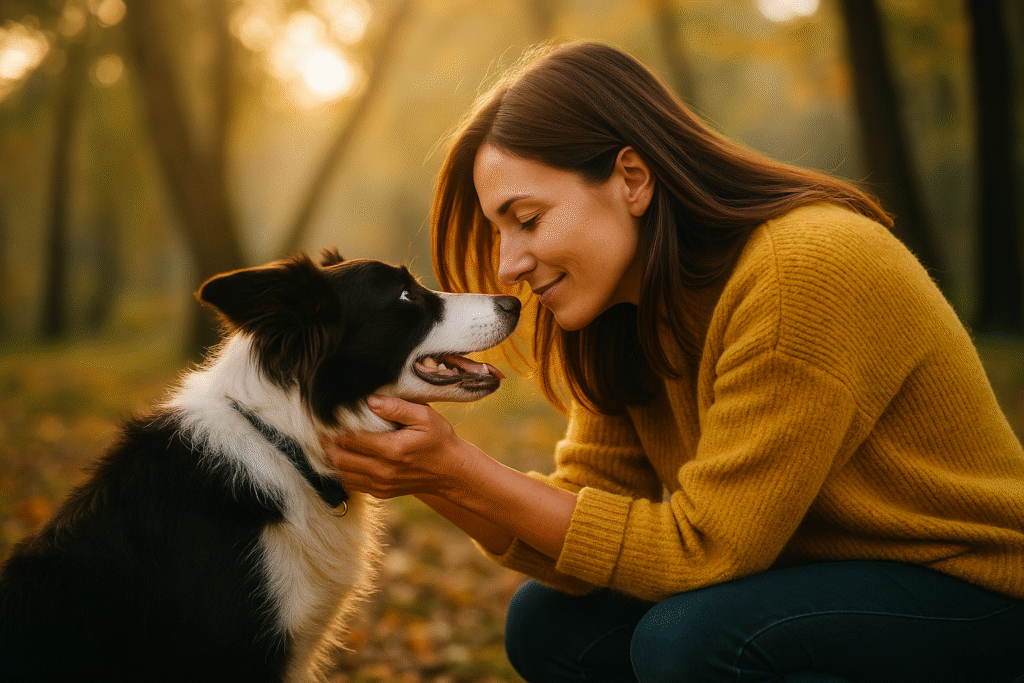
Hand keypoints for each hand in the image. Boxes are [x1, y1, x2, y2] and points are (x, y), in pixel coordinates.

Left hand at [321, 395, 473, 498]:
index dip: (334, 427)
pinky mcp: (380, 492)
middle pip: (340, 458)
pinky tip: (341, 456)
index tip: (326, 415)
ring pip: (341, 473)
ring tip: (327, 441)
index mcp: (393, 450)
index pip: (351, 438)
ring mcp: (381, 485)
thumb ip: (397, 407)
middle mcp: (383, 471)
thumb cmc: (440, 440)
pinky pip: (351, 484)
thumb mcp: (425, 416)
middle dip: (326, 442)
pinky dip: (341, 470)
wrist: (452, 472)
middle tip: (320, 427)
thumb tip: (370, 401)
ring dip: (330, 457)